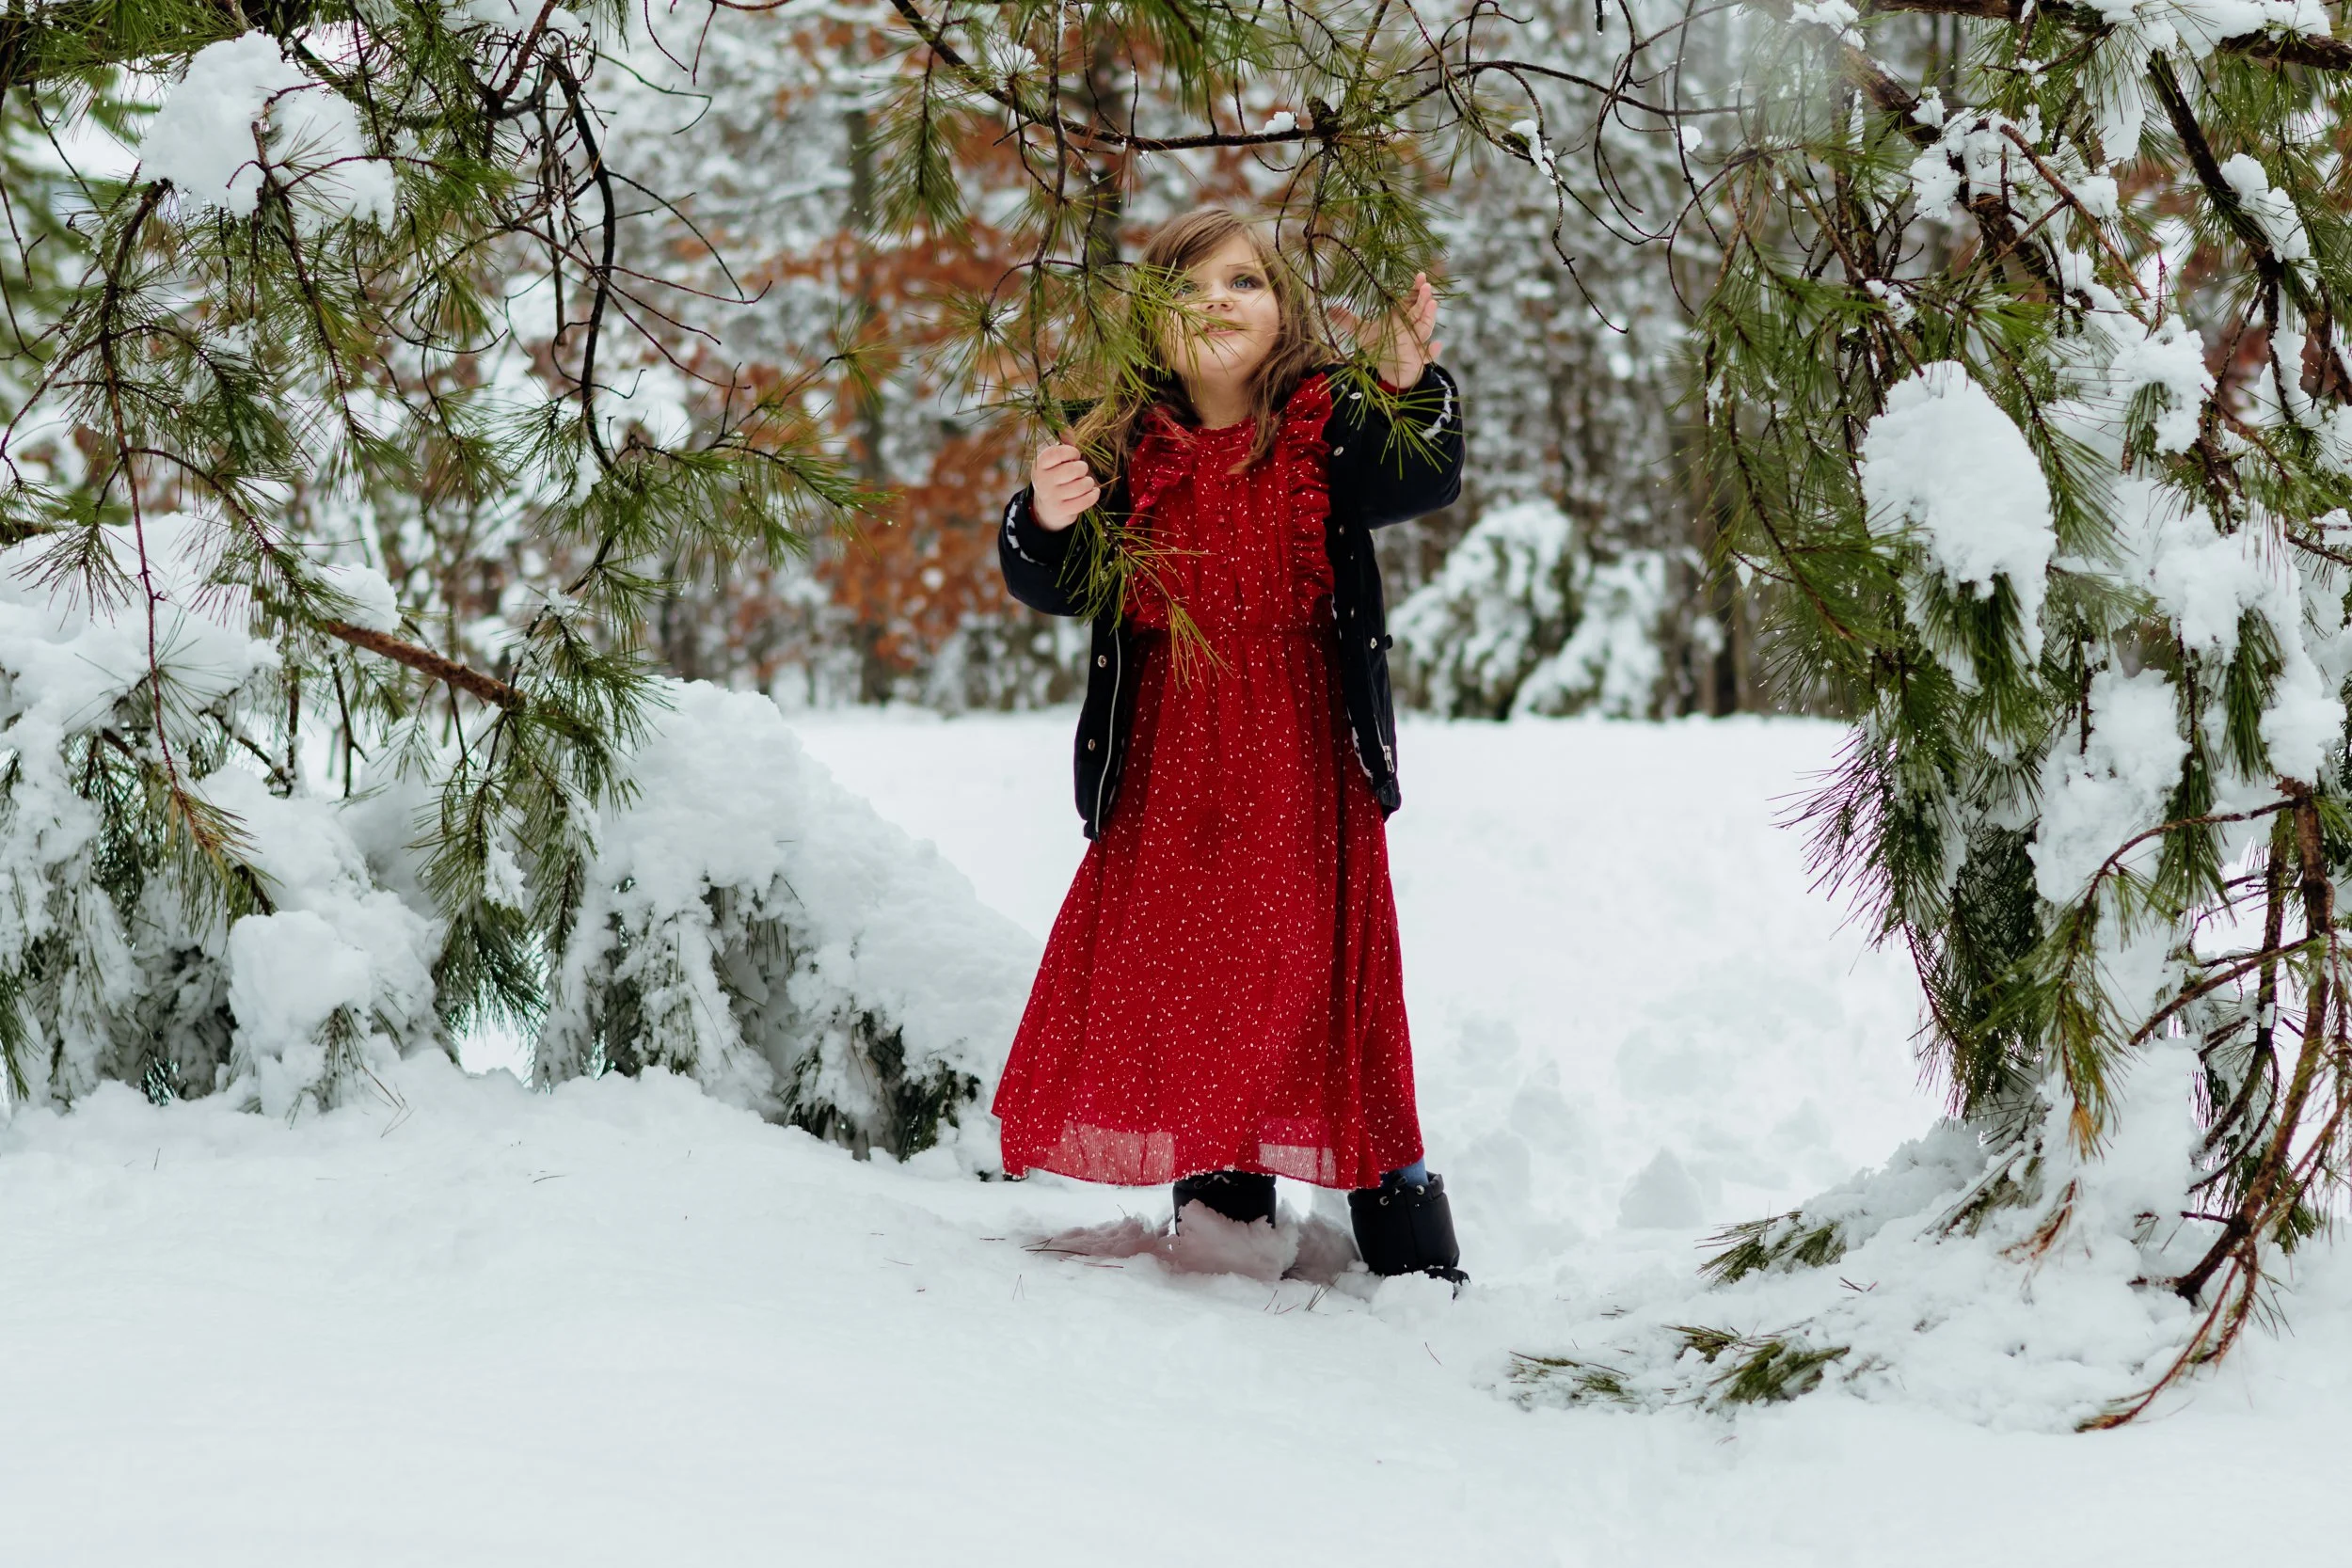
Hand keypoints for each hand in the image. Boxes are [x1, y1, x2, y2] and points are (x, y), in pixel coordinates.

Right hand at [1029, 443, 1100, 531]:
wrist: (1046, 508)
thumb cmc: (1056, 477)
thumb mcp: (1055, 461)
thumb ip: (1064, 444)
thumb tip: (1067, 429)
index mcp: (1039, 464)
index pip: (1057, 453)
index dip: (1071, 452)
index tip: (1075, 455)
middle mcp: (1042, 480)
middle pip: (1073, 470)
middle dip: (1082, 468)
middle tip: (1080, 471)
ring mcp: (1051, 497)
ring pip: (1081, 486)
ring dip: (1089, 482)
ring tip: (1086, 482)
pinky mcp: (1061, 510)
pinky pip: (1085, 501)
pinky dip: (1093, 495)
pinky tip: (1093, 492)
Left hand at [1358, 271, 1441, 389]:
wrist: (1392, 370)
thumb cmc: (1380, 347)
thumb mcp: (1363, 333)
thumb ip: (1348, 321)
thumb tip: (1329, 308)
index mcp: (1400, 317)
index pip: (1410, 300)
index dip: (1415, 288)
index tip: (1420, 275)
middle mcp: (1411, 328)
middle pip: (1419, 312)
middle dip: (1423, 300)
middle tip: (1426, 286)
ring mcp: (1416, 343)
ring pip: (1424, 330)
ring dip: (1428, 318)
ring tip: (1432, 304)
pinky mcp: (1418, 360)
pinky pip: (1426, 356)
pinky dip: (1432, 352)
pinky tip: (1437, 346)